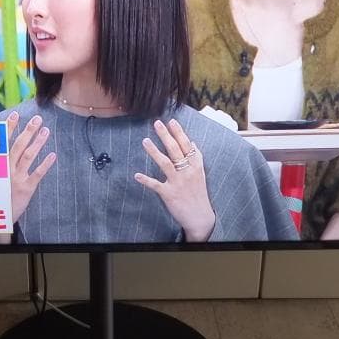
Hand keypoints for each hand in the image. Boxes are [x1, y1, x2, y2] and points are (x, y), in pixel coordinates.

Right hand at [6, 111, 55, 221]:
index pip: (3, 142)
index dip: (9, 128)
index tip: (15, 115)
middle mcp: (6, 169)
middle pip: (18, 146)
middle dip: (28, 131)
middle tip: (37, 119)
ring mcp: (17, 178)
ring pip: (28, 157)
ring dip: (37, 143)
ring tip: (45, 131)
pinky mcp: (26, 188)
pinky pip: (37, 174)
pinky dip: (45, 164)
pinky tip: (53, 155)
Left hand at [135, 119, 215, 241]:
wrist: (200, 217)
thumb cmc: (199, 193)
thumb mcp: (201, 173)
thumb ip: (196, 158)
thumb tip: (192, 143)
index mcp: (195, 166)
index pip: (186, 145)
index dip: (179, 133)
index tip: (171, 121)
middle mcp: (187, 172)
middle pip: (175, 150)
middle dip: (166, 136)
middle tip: (157, 123)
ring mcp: (178, 182)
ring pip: (165, 163)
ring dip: (154, 152)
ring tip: (145, 141)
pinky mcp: (169, 194)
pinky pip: (156, 185)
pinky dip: (146, 180)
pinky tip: (137, 175)